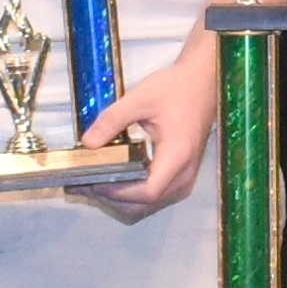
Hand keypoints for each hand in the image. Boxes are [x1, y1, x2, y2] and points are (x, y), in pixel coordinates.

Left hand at [73, 40, 217, 215]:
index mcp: (177, 156)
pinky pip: (153, 195)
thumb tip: (88, 143)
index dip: (116, 192)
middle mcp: (183, 175)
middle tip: (83, 183)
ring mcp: (184, 178)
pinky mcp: (180, 176)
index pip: (146, 191)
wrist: (203, 84)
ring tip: (93, 181)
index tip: (92, 180)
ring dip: (119, 198)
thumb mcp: (140, 98)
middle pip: (144, 204)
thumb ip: (112, 120)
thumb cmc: (176, 89)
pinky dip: (131, 193)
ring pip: (147, 204)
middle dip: (112, 198)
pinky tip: (113, 178)